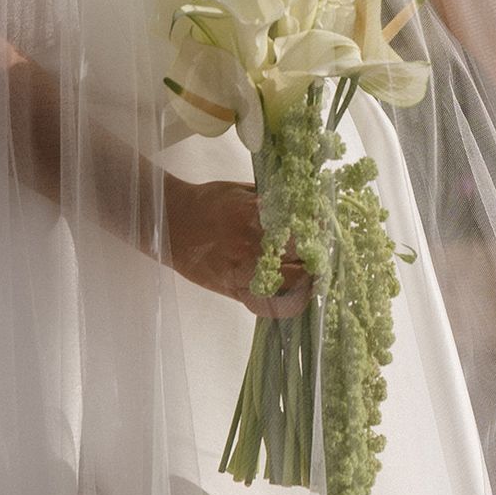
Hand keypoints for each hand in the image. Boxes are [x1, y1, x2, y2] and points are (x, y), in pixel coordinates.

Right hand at [165, 176, 311, 318]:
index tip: (323, 228)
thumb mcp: (241, 190)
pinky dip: (285, 301)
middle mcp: (251, 245)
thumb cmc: (208, 202)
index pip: (301, 227)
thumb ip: (271, 199)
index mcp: (254, 215)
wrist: (172, 223)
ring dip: (307, 281)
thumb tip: (305, 206)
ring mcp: (242, 271)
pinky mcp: (233, 290)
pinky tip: (293, 293)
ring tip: (312, 275)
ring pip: (291, 286)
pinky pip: (268, 304)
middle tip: (321, 253)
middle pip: (301, 257)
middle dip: (316, 255)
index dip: (318, 230)